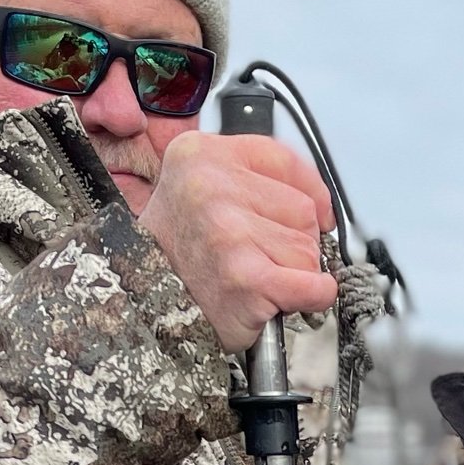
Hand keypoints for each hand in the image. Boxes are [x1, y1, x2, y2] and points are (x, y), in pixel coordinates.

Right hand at [139, 132, 338, 350]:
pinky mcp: (246, 278)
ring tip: (254, 278)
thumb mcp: (197, 192)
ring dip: (293, 272)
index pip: (285, 159)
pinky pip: (314, 285)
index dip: (310, 190)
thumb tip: (316, 201)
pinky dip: (313, 297)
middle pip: (303, 208)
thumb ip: (250, 181)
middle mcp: (210, 187)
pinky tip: (286, 298)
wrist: (146, 308)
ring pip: (307, 249)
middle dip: (293, 239)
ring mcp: (228, 233)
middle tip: (257, 256)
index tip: (317, 210)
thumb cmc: (174, 258)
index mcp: (200, 156)